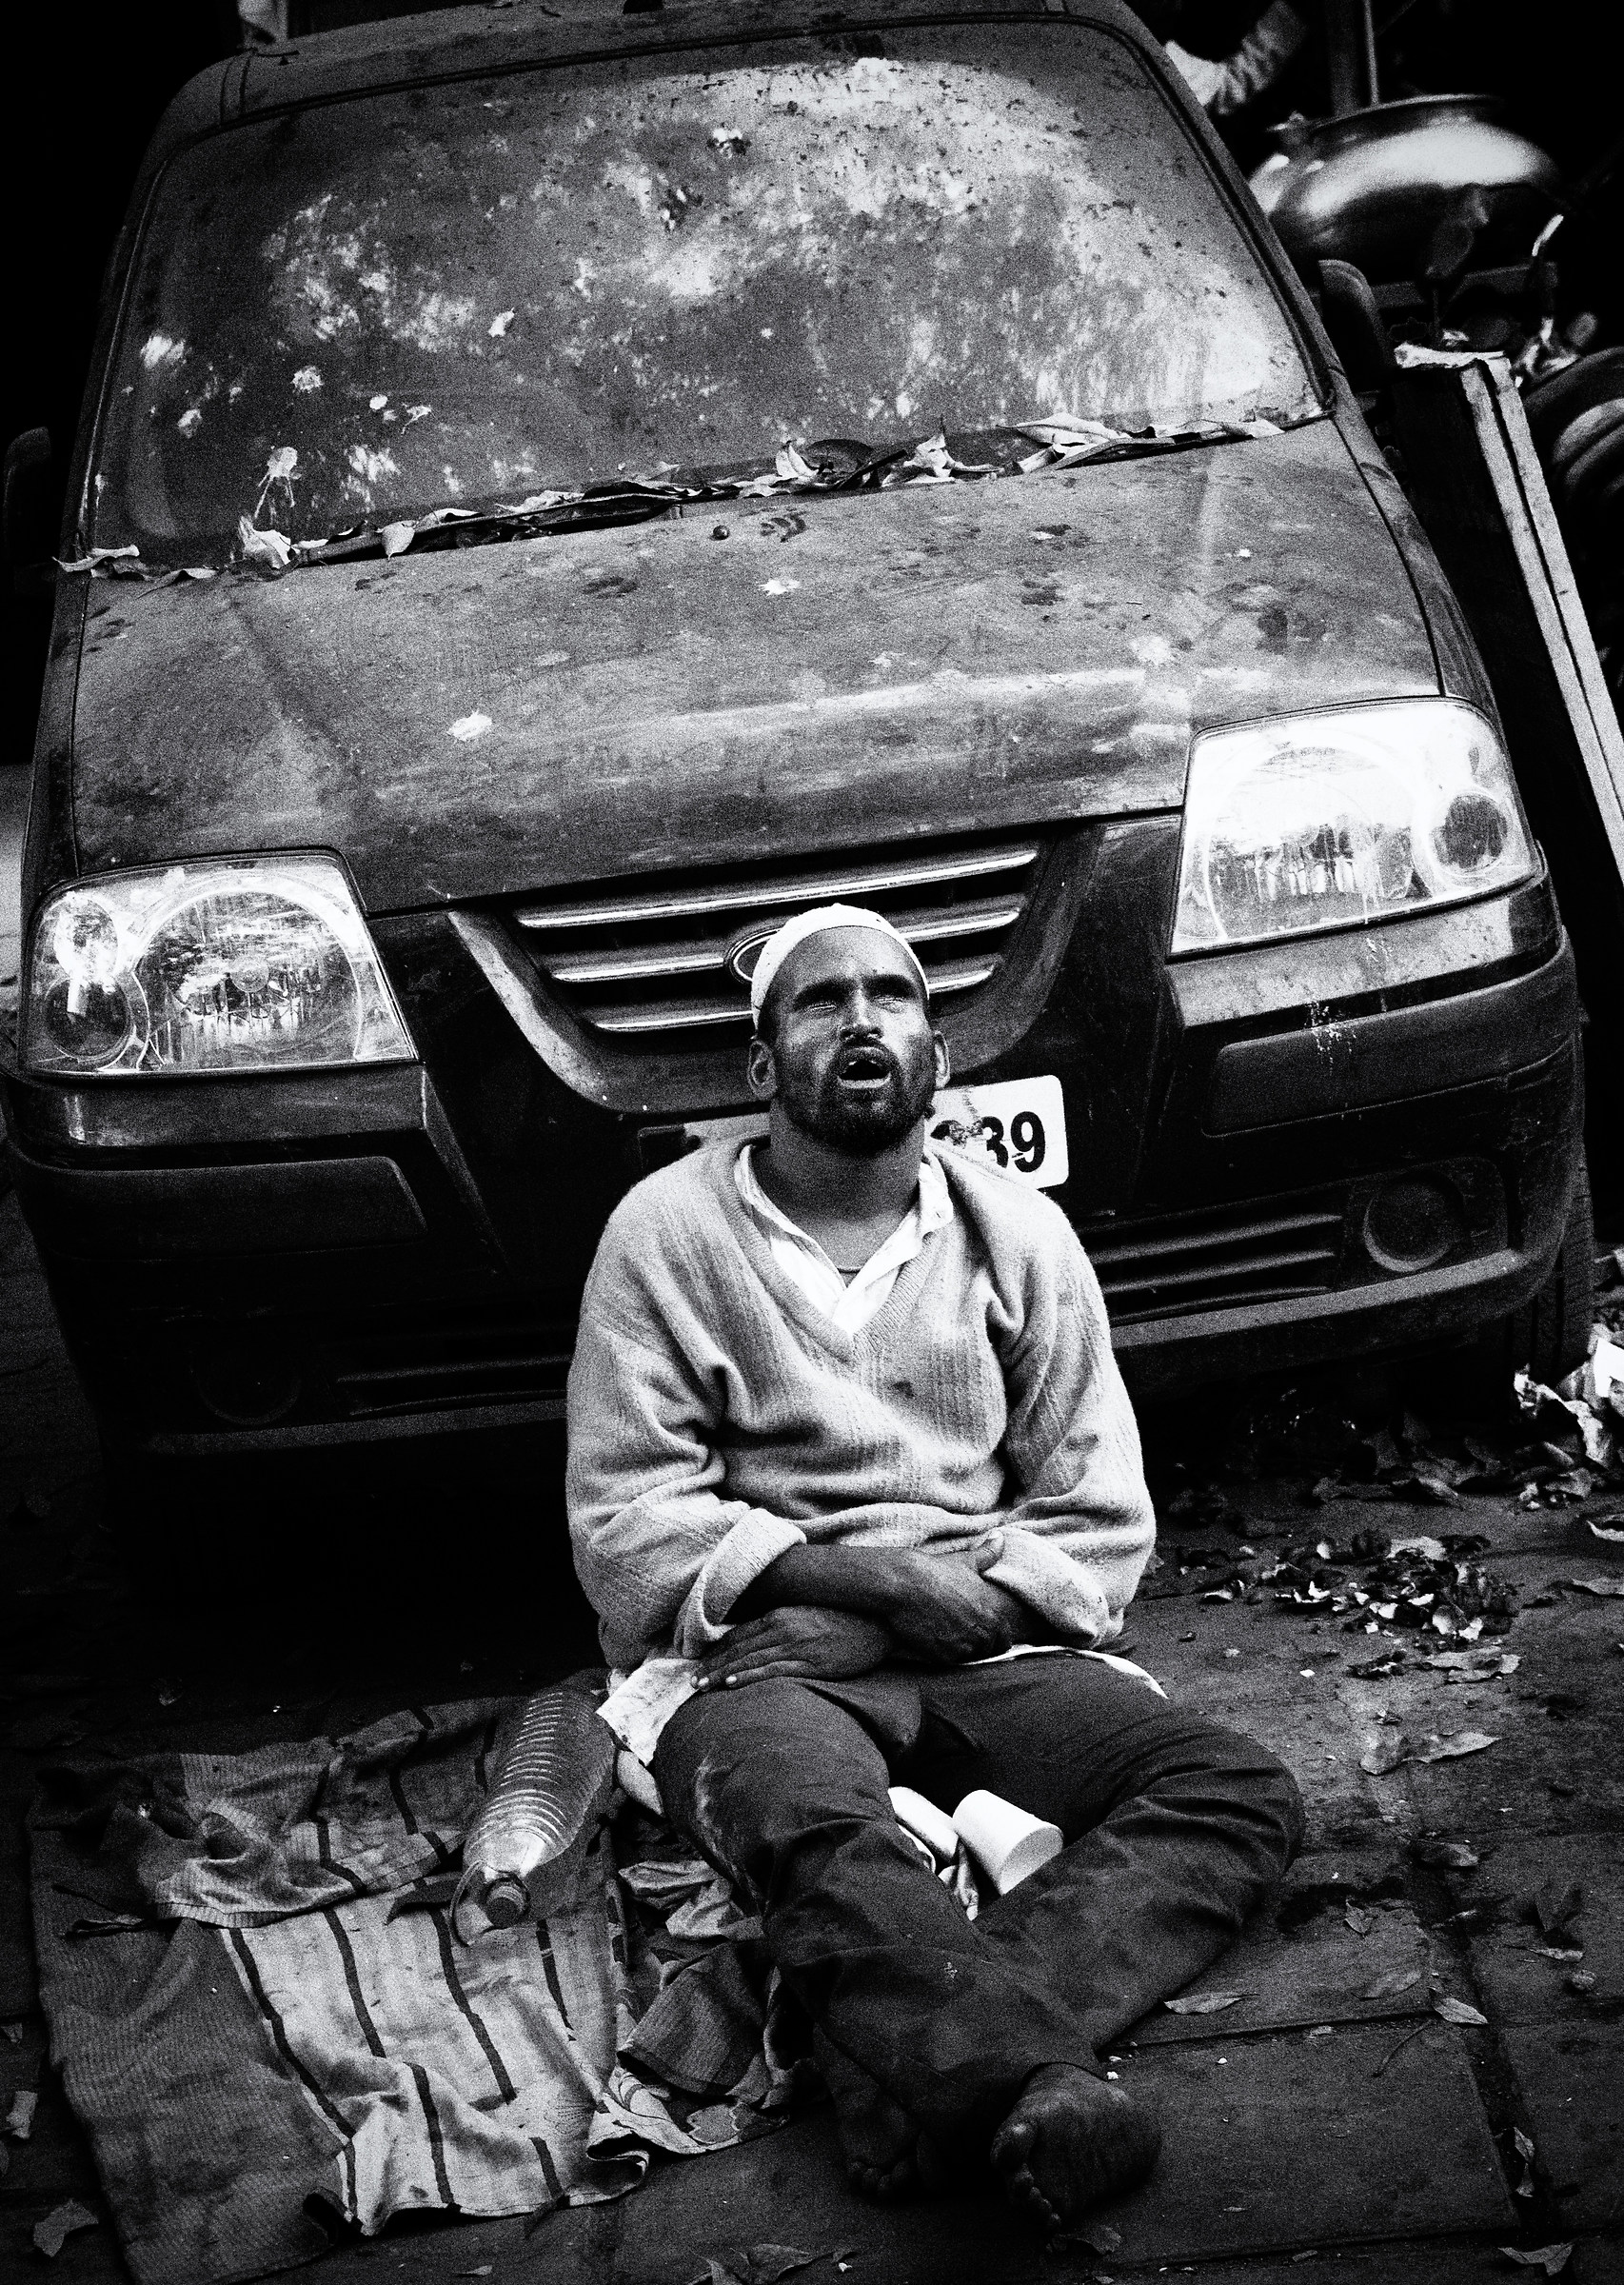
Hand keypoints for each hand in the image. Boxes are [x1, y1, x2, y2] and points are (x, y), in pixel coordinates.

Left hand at [696, 1606, 892, 1690]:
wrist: (878, 1623)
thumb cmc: (842, 1620)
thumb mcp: (806, 1615)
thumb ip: (781, 1623)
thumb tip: (756, 1638)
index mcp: (779, 1614)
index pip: (738, 1633)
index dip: (715, 1650)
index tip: (696, 1663)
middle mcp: (783, 1626)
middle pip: (738, 1648)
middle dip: (712, 1665)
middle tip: (691, 1681)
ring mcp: (797, 1645)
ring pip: (750, 1660)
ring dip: (723, 1673)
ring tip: (703, 1686)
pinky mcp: (813, 1662)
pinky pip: (775, 1670)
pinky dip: (751, 1676)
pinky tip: (733, 1684)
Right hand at [879, 1544, 1020, 1666]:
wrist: (903, 1584)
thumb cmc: (935, 1570)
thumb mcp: (965, 1561)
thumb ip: (988, 1554)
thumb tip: (1000, 1537)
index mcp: (991, 1612)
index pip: (1005, 1636)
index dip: (997, 1634)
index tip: (986, 1630)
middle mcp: (980, 1632)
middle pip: (990, 1649)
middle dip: (983, 1643)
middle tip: (967, 1633)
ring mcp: (961, 1646)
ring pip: (972, 1657)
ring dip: (966, 1650)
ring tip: (953, 1637)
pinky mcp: (941, 1655)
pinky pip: (952, 1662)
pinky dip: (949, 1654)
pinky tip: (940, 1640)